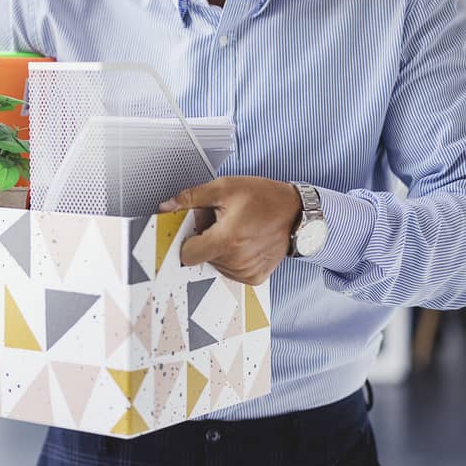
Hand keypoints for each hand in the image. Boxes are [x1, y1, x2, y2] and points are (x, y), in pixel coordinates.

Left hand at [161, 176, 301, 284]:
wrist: (297, 213)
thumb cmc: (264, 198)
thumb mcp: (225, 187)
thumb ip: (192, 198)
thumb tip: (167, 207)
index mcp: (226, 241)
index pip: (187, 254)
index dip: (187, 239)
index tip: (195, 228)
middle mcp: (236, 262)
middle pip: (201, 257)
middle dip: (205, 240)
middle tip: (222, 223)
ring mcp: (246, 272)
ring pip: (214, 265)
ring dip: (219, 249)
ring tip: (236, 230)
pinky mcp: (254, 278)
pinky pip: (230, 271)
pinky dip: (232, 258)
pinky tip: (244, 242)